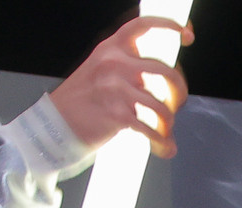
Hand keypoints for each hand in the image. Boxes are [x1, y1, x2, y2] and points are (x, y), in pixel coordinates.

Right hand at [50, 15, 193, 157]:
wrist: (54, 125)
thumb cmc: (81, 100)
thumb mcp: (100, 70)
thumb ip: (127, 67)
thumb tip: (162, 79)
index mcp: (111, 48)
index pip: (144, 26)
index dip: (170, 26)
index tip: (188, 36)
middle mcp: (115, 63)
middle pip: (165, 71)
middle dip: (179, 90)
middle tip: (178, 103)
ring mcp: (115, 88)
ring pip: (162, 104)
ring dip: (169, 121)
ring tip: (165, 128)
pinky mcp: (117, 115)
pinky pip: (151, 128)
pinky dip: (162, 140)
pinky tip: (164, 146)